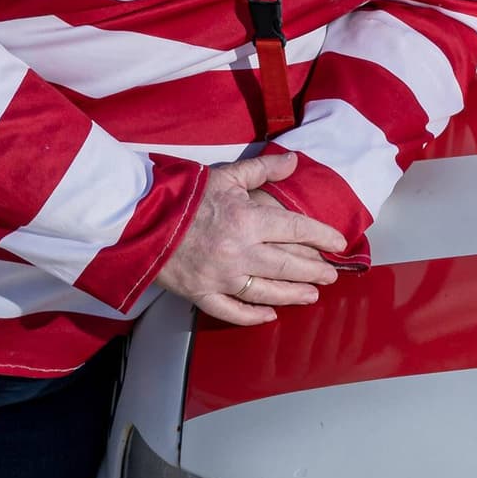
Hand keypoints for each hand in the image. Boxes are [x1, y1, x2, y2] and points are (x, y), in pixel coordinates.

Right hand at [155, 153, 346, 326]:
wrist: (137, 217)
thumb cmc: (183, 195)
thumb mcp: (225, 175)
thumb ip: (262, 170)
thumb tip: (293, 161)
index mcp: (247, 221)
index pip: (297, 230)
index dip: (323, 237)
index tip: (339, 243)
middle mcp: (238, 253)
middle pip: (289, 266)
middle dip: (315, 271)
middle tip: (332, 274)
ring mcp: (220, 277)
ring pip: (267, 292)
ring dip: (294, 295)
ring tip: (312, 295)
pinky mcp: (200, 294)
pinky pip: (232, 311)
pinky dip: (253, 316)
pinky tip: (270, 315)